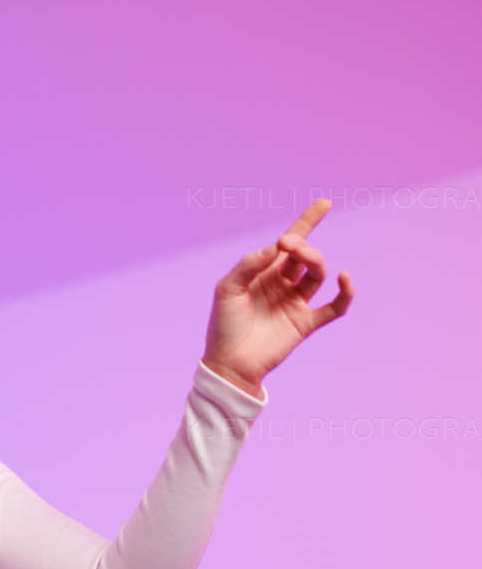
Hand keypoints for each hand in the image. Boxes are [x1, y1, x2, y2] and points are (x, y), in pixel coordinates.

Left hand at [202, 199, 353, 397]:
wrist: (229, 364)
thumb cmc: (223, 325)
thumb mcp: (228, 288)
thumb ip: (250, 264)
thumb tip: (277, 246)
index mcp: (265, 272)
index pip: (290, 243)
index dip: (307, 222)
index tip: (324, 204)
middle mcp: (283, 284)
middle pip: (304, 256)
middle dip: (301, 245)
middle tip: (288, 244)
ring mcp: (296, 303)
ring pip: (317, 274)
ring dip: (315, 261)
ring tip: (305, 257)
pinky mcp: (306, 323)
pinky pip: (335, 307)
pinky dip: (345, 293)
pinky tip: (343, 277)